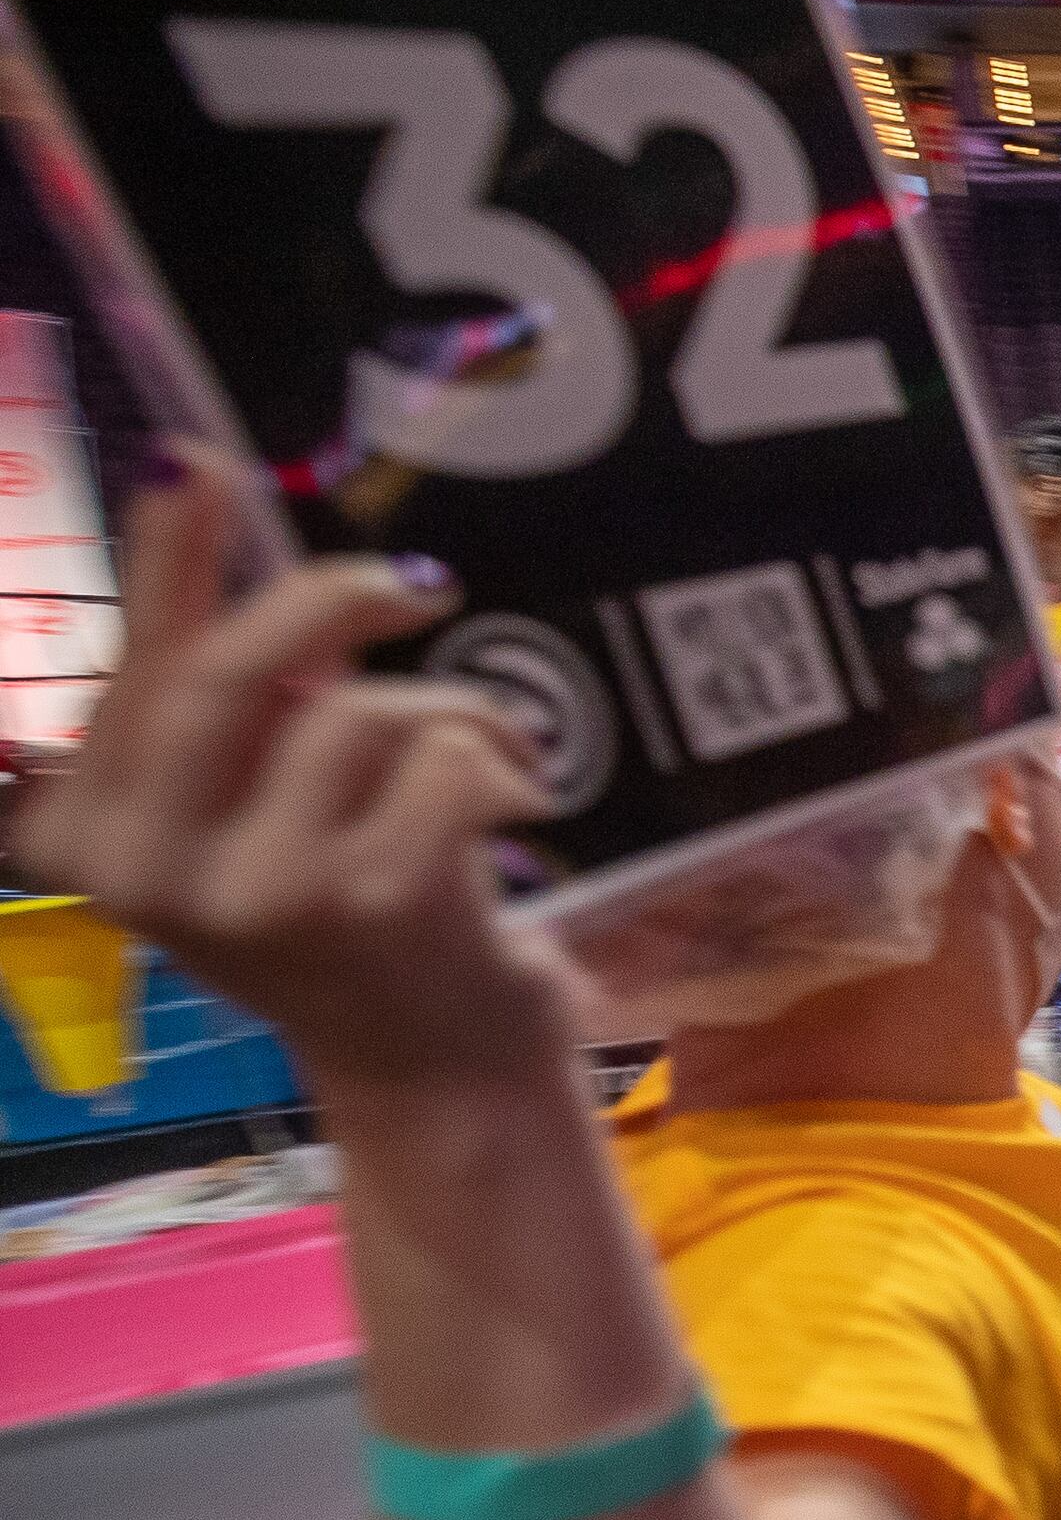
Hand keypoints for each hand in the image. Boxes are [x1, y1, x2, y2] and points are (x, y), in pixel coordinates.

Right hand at [16, 446, 566, 1090]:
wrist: (433, 1058)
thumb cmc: (339, 897)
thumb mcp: (248, 786)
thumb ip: (212, 661)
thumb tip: (180, 471)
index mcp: (84, 838)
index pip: (121, 667)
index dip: (164, 557)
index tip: (190, 462)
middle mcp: (142, 874)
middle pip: (226, 670)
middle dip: (332, 600)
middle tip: (418, 587)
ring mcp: (254, 894)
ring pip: (355, 712)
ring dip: (446, 711)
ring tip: (478, 756)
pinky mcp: (369, 903)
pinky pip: (444, 753)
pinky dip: (503, 757)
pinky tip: (516, 807)